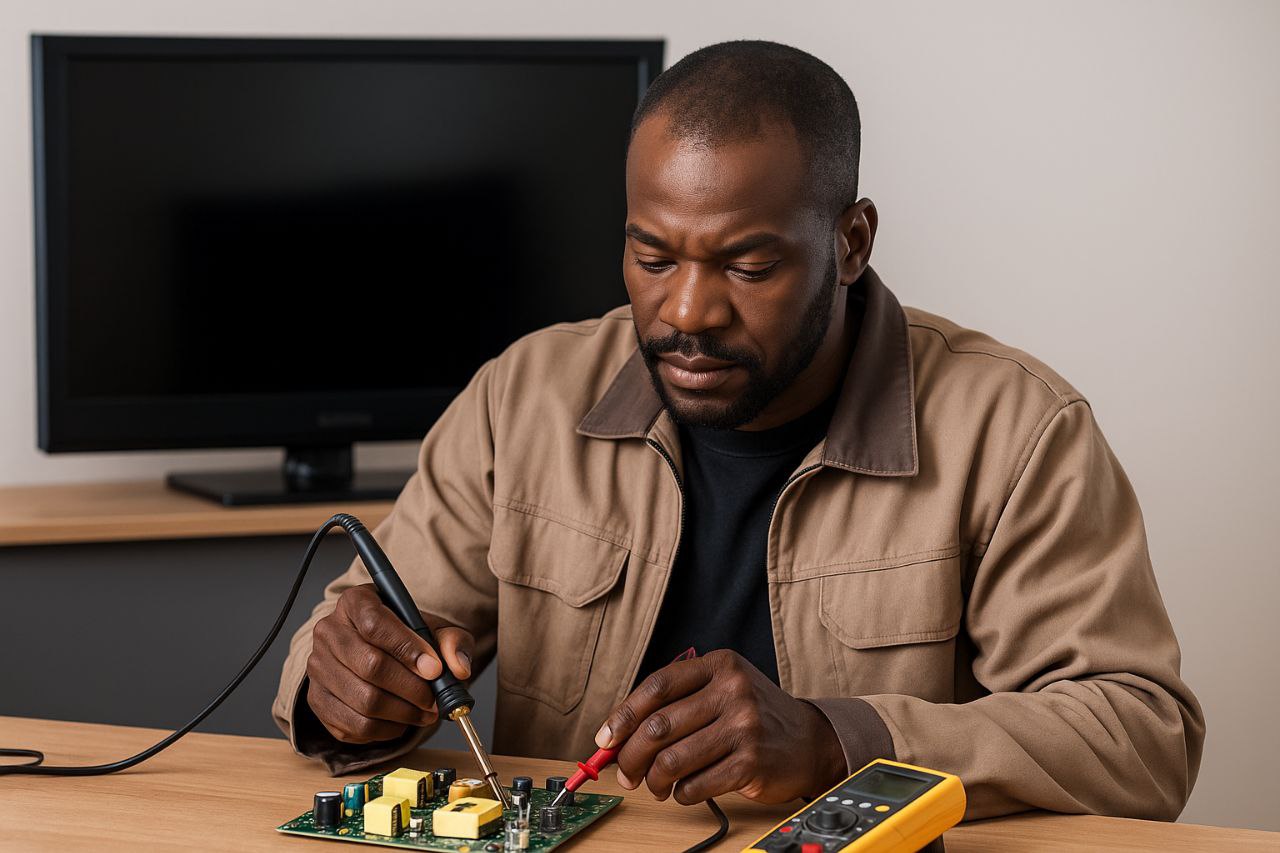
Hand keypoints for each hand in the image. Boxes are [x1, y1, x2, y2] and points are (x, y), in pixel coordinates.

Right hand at [305, 584, 473, 743]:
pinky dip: (386, 730)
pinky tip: (403, 720)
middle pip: (370, 665)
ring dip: (403, 713)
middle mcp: (329, 632)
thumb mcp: (435, 630)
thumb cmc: (406, 638)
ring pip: (364, 700)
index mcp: (355, 602)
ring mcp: (318, 668)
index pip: (376, 624)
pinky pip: (354, 725)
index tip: (435, 669)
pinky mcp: (317, 700)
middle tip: (435, 699)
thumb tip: (458, 668)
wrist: (379, 654)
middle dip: (411, 688)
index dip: (408, 649)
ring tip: (425, 712)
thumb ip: (452, 641)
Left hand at [595, 649, 846, 804]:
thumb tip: (619, 735)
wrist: (810, 740)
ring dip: (653, 779)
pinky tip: (684, 789)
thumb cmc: (755, 715)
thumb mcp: (723, 689)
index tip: (606, 738)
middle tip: (625, 772)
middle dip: (631, 755)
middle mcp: (733, 691)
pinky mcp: (751, 763)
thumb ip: (678, 702)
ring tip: (655, 784)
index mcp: (720, 665)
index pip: (657, 686)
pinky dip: (680, 793)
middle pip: (659, 726)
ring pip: (672, 760)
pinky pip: (695, 785)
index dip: (624, 715)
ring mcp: (744, 727)